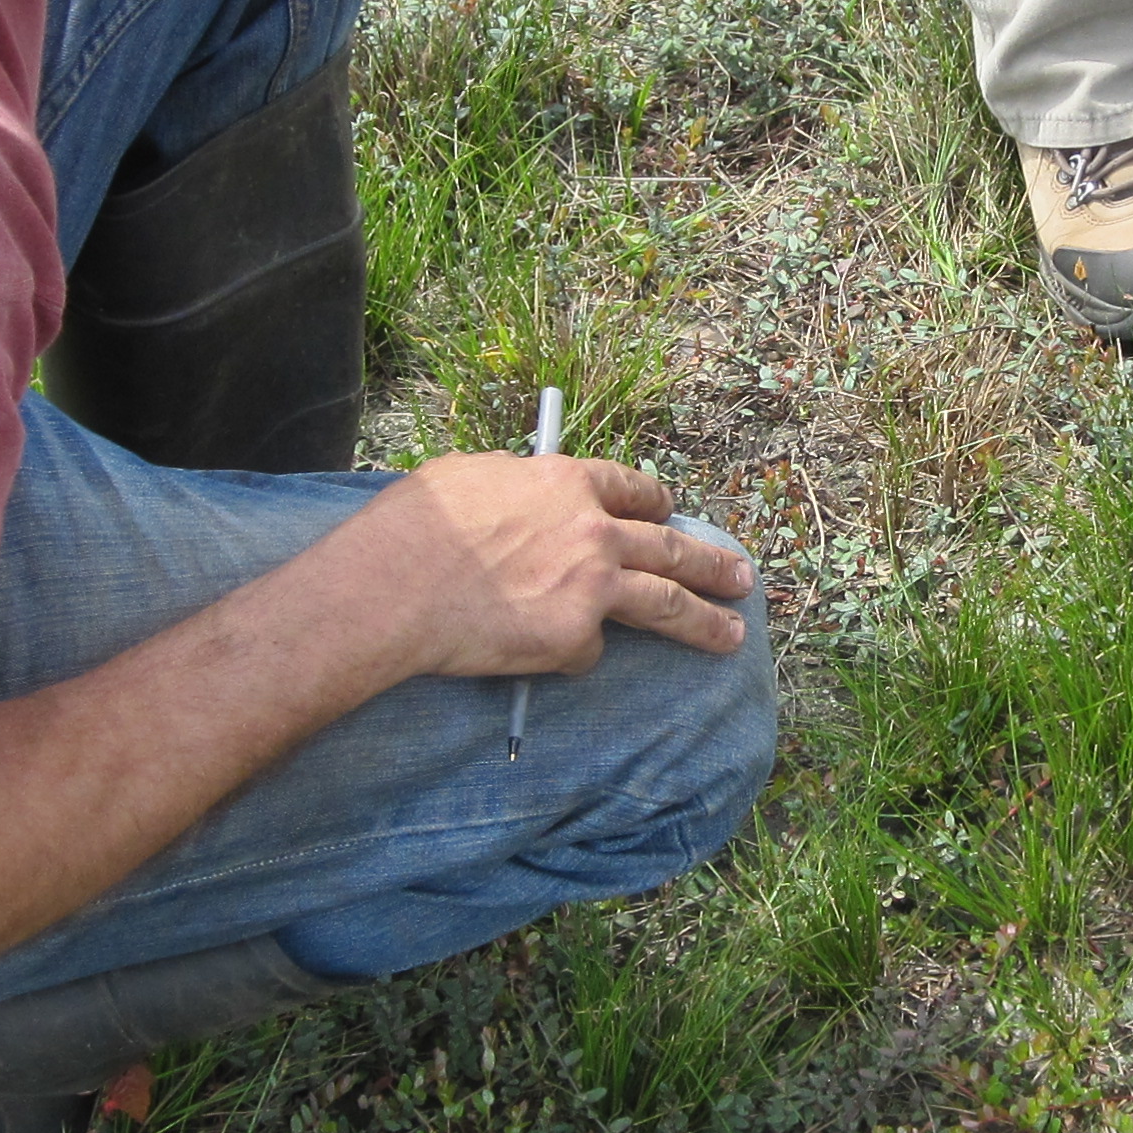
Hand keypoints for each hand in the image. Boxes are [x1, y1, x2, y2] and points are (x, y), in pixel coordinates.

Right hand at [363, 452, 756, 681]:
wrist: (391, 587)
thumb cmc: (414, 529)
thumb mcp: (468, 477)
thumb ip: (515, 486)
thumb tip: (526, 496)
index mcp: (568, 481)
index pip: (633, 490)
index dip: (656, 506)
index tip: (670, 516)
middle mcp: (594, 530)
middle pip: (671, 547)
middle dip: (712, 563)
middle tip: (741, 577)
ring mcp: (591, 586)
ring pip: (667, 604)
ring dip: (706, 622)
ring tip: (732, 635)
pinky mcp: (575, 638)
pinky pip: (587, 650)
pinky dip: (569, 655)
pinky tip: (532, 651)